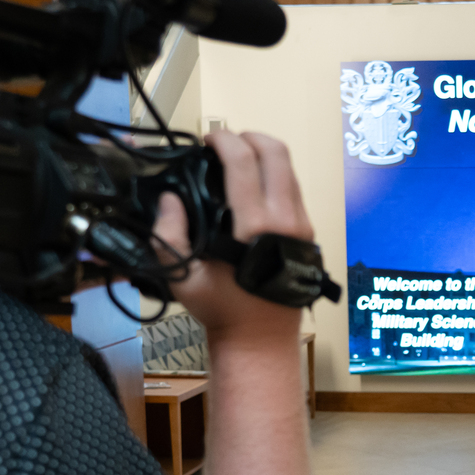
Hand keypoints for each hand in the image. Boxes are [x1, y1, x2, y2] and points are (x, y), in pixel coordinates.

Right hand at [152, 130, 312, 343]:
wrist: (261, 338)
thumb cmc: (222, 309)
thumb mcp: (181, 276)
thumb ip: (167, 234)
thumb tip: (169, 199)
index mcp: (254, 226)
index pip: (244, 160)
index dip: (223, 139)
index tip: (207, 141)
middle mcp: (285, 219)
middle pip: (276, 152)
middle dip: (248, 137)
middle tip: (224, 144)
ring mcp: (301, 225)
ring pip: (289, 168)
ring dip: (264, 155)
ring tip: (238, 162)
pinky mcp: (308, 232)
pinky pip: (294, 189)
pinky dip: (275, 176)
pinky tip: (253, 187)